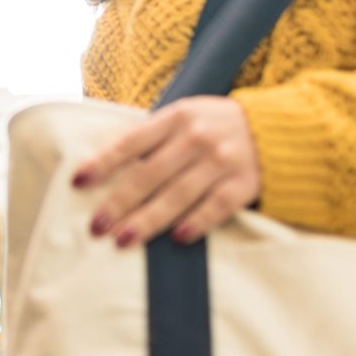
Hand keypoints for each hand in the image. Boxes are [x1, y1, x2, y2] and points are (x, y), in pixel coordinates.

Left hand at [74, 96, 260, 247]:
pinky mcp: (244, 184)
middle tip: (96, 226)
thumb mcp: (184, 116)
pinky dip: (196, 222)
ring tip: (122, 239)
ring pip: (178, 195)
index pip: (131, 142)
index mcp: (176, 117)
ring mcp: (222, 161)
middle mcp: (197, 138)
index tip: (78, 182)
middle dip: (119, 202)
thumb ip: (152, 137)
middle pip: (150, 174)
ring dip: (148, 220)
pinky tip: (176, 238)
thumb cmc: (216, 126)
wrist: (277, 130)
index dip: (103, 163)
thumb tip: (105, 166)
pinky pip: (216, 207)